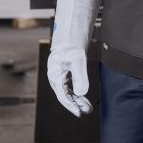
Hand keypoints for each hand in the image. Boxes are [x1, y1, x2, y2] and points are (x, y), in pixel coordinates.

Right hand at [47, 0, 99, 116]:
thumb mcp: (78, 59)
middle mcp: (55, 76)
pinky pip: (69, 85)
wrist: (70, 30)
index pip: (62, 95)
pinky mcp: (64, 70)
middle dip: (75, 104)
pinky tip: (82, 96)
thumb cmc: (72, 43)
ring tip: (87, 106)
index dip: (71, 105)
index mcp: (55, 74)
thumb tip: (81, 93)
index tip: (80, 112)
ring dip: (77, 99)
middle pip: (64, 95)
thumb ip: (80, 77)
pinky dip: (76, 92)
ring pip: (67, 91)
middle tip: (87, 111)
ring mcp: (59, 73)